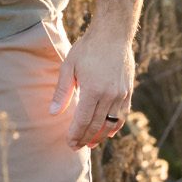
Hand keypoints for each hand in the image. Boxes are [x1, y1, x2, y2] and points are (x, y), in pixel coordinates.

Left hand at [49, 26, 134, 148]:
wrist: (113, 34)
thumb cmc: (88, 48)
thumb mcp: (69, 66)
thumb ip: (62, 92)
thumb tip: (53, 113)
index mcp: (93, 90)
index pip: (83, 121)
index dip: (75, 134)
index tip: (69, 143)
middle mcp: (109, 95)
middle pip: (97, 125)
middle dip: (85, 138)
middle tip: (76, 147)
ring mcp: (121, 94)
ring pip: (111, 123)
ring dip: (100, 136)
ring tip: (91, 144)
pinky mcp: (128, 91)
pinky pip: (123, 115)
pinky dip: (115, 126)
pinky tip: (109, 133)